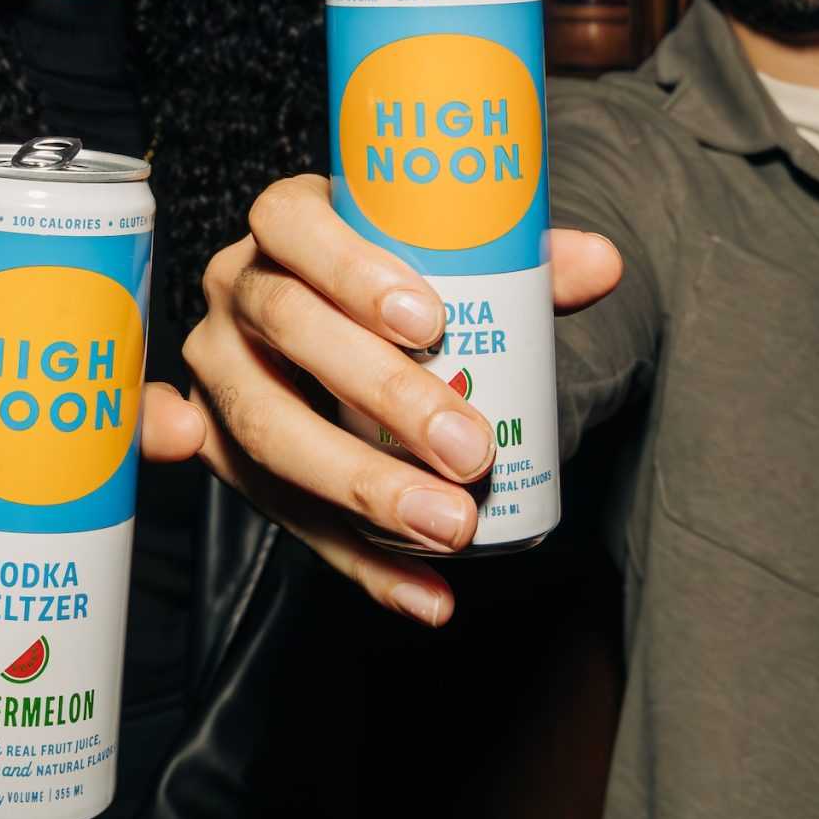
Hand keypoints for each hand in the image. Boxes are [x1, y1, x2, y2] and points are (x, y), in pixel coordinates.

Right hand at [149, 176, 619, 628]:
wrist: (338, 339)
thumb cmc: (398, 291)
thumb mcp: (453, 268)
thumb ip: (521, 267)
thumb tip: (601, 265)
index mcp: (285, 226)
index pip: (291, 223)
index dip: (350, 270)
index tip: (431, 323)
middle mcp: (234, 292)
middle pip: (286, 329)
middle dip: (381, 393)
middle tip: (469, 449)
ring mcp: (217, 377)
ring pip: (268, 430)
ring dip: (363, 488)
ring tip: (453, 527)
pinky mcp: (221, 455)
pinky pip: (281, 514)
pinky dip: (358, 563)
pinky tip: (426, 595)